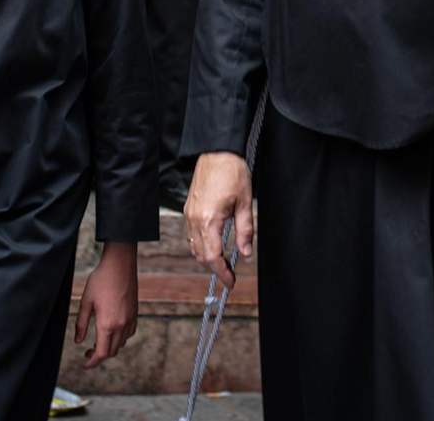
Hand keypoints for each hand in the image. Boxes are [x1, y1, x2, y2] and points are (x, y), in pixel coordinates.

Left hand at [74, 241, 137, 367]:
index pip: (101, 354)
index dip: (92, 363)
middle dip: (99, 356)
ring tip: (98, 340)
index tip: (85, 364)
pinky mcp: (135, 314)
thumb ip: (81, 324)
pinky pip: (128, 334)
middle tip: (87, 352)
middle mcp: (120, 326)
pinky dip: (120, 338)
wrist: (120, 265)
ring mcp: (129, 320)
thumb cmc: (100, 281)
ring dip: (109, 347)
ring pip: (120, 344)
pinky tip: (112, 331)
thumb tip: (78, 342)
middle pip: (111, 352)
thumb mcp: (86, 302)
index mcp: (106, 324)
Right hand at [184, 152, 252, 290]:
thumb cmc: (232, 172)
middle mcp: (195, 219)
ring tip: (223, 260)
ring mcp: (189, 213)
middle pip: (201, 255)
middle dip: (215, 267)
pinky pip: (191, 234)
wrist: (217, 151)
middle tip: (230, 274)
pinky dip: (201, 244)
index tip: (231, 281)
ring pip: (194, 246)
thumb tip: (245, 252)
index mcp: (209, 220)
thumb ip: (245, 231)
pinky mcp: (188, 208)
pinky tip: (214, 243)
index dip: (222, 273)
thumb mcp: (245, 203)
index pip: (212, 257)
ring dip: (207, 257)